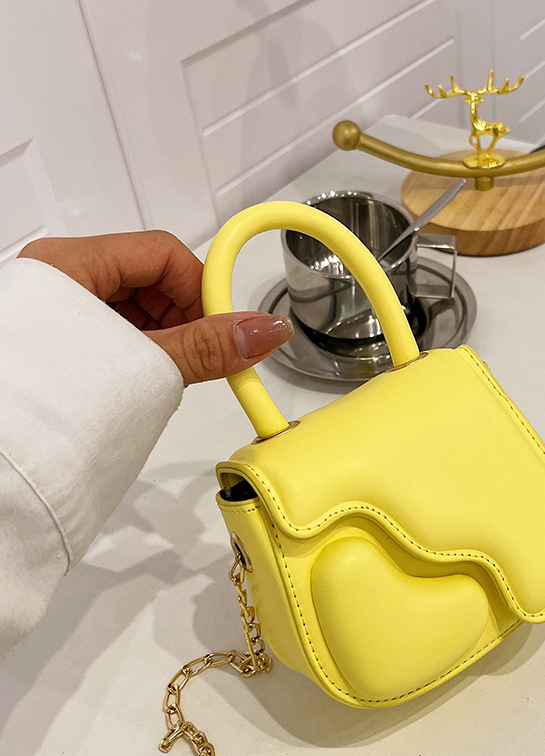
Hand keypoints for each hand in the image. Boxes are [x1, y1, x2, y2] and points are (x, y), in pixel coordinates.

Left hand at [19, 231, 292, 384]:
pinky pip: (116, 332)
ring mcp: (59, 313)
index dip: (202, 289)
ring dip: (166, 338)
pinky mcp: (61, 341)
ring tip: (167, 373)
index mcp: (71, 265)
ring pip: (135, 308)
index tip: (226, 326)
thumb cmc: (39, 399)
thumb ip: (206, 346)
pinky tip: (142, 379)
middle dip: (186, 317)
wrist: (1, 457)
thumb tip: (262, 330)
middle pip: (151, 279)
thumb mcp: (140, 364)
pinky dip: (141, 352)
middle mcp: (62, 281)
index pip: (164, 253)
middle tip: (203, 354)